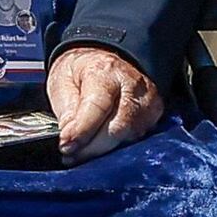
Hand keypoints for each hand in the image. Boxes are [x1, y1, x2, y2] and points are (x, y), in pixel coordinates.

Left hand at [51, 39, 162, 157]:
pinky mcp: (155, 113)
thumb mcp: (61, 83)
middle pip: (119, 126)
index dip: (82, 131)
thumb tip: (70, 139)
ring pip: (130, 136)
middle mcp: (134, 86)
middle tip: (71, 155)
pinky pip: (137, 138)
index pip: (98, 106)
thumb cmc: (80, 73)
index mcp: (105, 72)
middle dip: (93, 147)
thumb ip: (66, 111)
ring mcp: (149, 101)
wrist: (103, 61)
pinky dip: (117, 147)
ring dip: (104, 150)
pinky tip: (100, 147)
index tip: (66, 146)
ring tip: (82, 152)